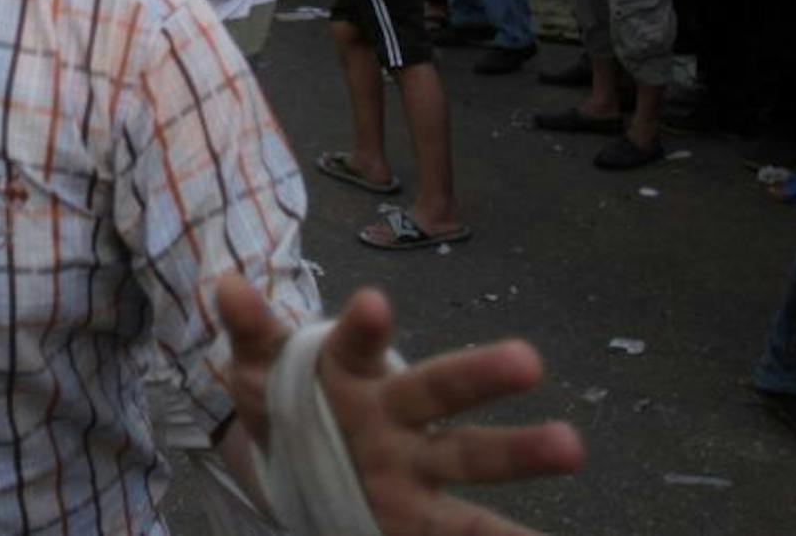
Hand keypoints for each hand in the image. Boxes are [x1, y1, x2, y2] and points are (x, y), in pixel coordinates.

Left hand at [216, 277, 582, 534]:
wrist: (308, 468)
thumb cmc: (296, 407)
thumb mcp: (261, 375)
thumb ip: (251, 332)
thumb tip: (224, 284)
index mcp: (355, 376)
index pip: (356, 345)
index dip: (362, 328)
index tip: (373, 305)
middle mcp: (399, 419)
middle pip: (440, 391)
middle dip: (481, 374)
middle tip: (527, 359)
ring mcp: (417, 473)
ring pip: (472, 457)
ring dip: (522, 452)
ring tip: (571, 446)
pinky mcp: (424, 523)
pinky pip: (472, 534)